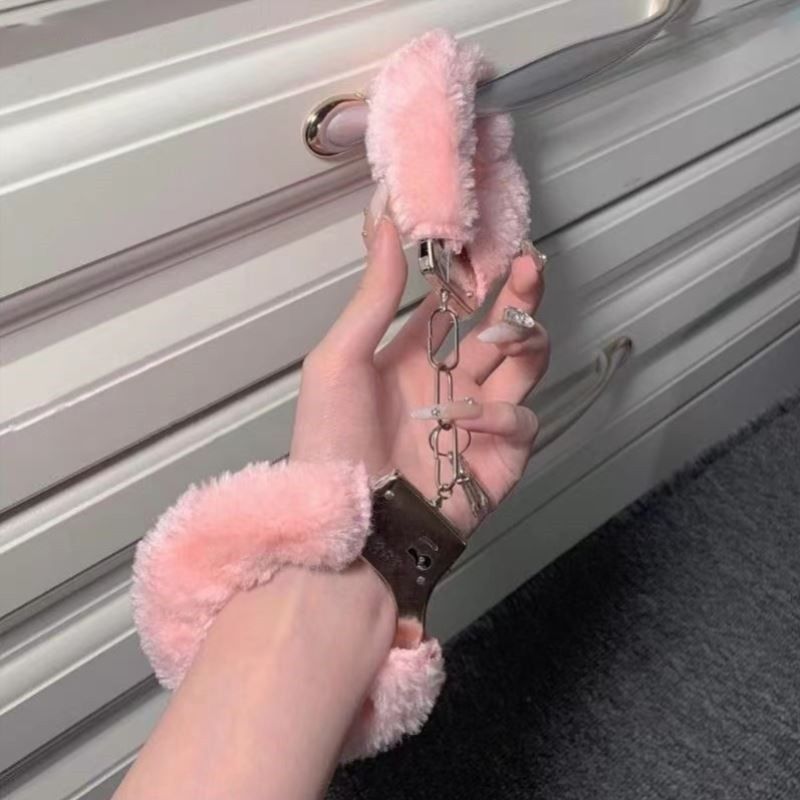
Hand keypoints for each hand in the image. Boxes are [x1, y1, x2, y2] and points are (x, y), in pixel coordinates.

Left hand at [290, 197, 548, 536]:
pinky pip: (521, 423)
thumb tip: (385, 223)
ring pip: (525, 366)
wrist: (350, 529)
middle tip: (530, 266)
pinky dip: (502, 416)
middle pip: (500, 327)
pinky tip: (470, 421)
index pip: (454, 303)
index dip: (473, 271)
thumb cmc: (333, 444)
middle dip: (520, 295)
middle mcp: (450, 380)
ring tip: (512, 330)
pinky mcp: (500, 459)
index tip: (487, 238)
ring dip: (526, 341)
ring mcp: (478, 419)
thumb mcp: (338, 362)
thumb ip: (372, 297)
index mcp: (412, 355)